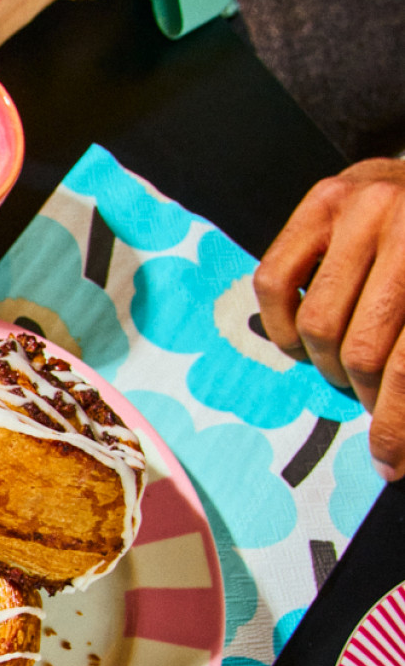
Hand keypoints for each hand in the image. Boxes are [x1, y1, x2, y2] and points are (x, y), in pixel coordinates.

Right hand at [255, 158, 404, 480]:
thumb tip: (401, 450)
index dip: (398, 425)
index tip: (390, 466)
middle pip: (361, 351)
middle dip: (367, 395)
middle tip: (374, 403)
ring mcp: (359, 208)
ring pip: (316, 324)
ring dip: (326, 363)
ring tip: (346, 367)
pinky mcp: (319, 199)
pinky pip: (274, 281)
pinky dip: (283, 323)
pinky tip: (302, 337)